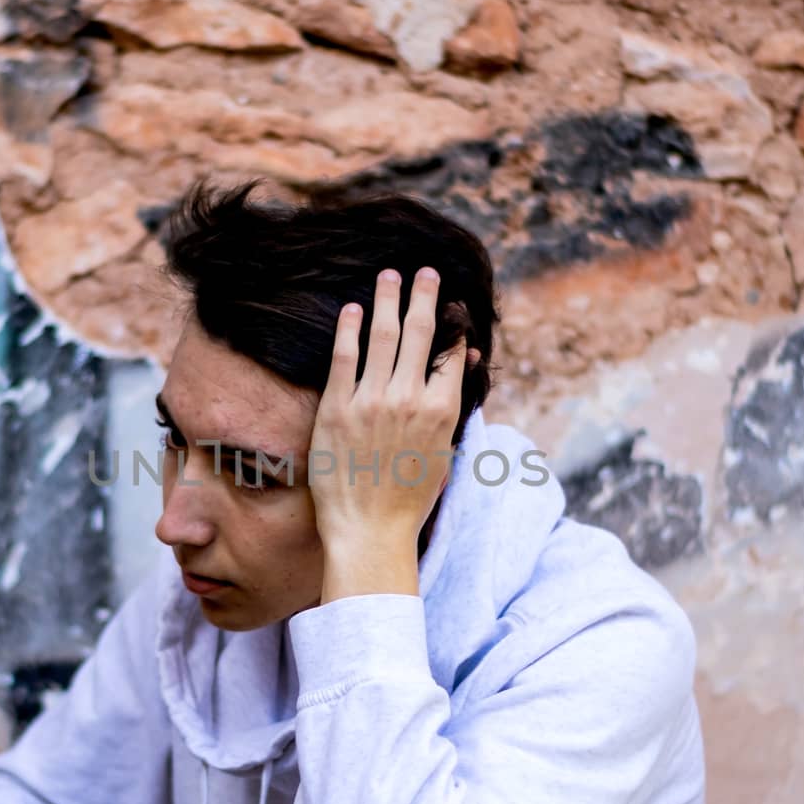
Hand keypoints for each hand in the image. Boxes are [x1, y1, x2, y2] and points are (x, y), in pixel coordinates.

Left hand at [309, 266, 475, 601]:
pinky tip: (353, 309)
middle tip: (426, 272)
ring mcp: (371, 402)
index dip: (451, 326)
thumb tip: (466, 360)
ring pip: (383, 337)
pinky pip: (344, 358)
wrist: (369, 532)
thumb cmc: (409, 499)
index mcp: (440, 412)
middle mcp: (409, 400)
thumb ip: (453, 402)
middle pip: (419, 334)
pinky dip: (350, 329)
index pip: (450, 354)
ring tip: (390, 275)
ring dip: (388, 300)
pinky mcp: (337, 409)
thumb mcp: (445, 451)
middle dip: (424, 297)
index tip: (448, 304)